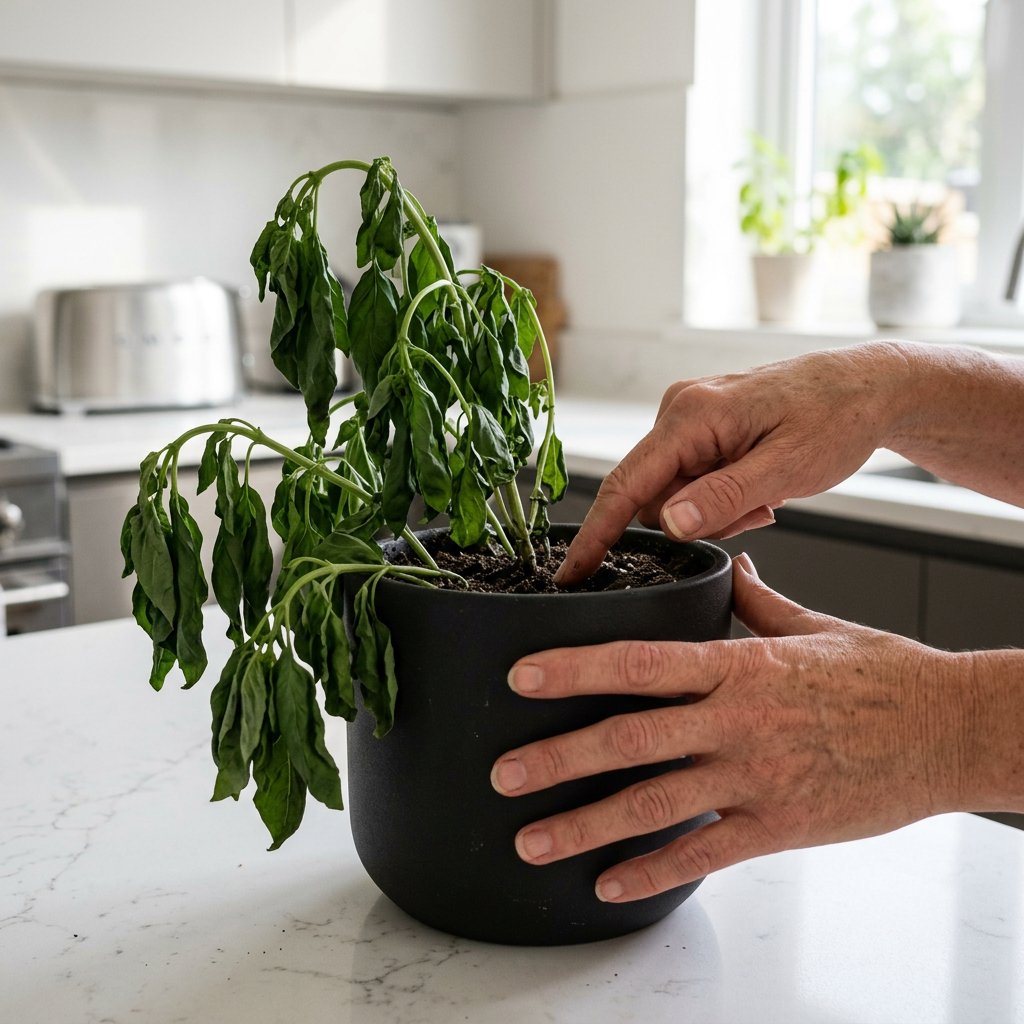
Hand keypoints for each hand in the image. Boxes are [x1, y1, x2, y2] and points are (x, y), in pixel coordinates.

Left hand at [492, 554, 977, 902]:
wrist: (951, 729)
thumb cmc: (883, 675)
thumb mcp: (815, 627)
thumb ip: (758, 600)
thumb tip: (730, 566)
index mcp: (739, 666)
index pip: (640, 663)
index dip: (574, 669)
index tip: (521, 676)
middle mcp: (737, 722)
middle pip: (630, 739)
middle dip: (558, 757)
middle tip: (502, 773)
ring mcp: (756, 778)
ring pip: (654, 806)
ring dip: (585, 825)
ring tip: (531, 839)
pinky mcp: (779, 826)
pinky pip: (703, 855)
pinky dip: (651, 872)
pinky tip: (607, 883)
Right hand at [555, 342, 909, 584]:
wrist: (868, 388)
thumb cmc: (838, 416)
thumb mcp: (787, 467)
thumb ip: (724, 497)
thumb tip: (668, 524)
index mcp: (691, 415)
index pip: (626, 485)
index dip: (596, 535)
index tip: (571, 573)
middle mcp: (679, 411)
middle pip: (653, 497)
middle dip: (697, 519)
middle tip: (757, 509)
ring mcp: (688, 419)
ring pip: (675, 496)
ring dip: (717, 510)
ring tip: (767, 494)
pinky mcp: (701, 430)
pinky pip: (692, 482)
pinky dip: (723, 497)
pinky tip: (760, 484)